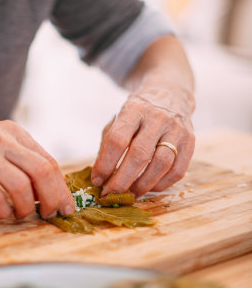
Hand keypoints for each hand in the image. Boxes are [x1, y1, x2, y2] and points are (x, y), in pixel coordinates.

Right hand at [0, 120, 74, 218]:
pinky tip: (4, 214)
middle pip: (41, 171)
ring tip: (25, 215)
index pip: (48, 160)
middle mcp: (1, 139)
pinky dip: (4, 210)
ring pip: (21, 185)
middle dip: (53, 198)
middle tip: (52, 214)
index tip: (67, 205)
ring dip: (28, 207)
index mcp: (13, 131)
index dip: (61, 187)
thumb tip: (49, 185)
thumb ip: (20, 157)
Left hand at [91, 83, 194, 197]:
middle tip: (111, 194)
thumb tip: (101, 177)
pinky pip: (177, 171)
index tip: (97, 179)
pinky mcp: (190, 141)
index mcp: (134, 109)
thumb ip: (108, 144)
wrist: (170, 93)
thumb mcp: (119, 118)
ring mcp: (177, 129)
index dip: (105, 163)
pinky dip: (161, 184)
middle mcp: (158, 117)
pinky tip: (149, 187)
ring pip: (161, 165)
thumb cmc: (138, 112)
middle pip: (140, 155)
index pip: (117, 139)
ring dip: (143, 185)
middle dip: (122, 180)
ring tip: (130, 194)